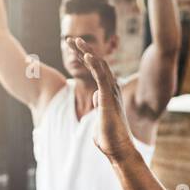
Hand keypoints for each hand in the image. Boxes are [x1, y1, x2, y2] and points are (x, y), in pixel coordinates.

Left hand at [69, 37, 136, 161]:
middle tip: (70, 39)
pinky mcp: (109, 98)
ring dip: (86, 51)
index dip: (84, 58)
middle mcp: (111, 89)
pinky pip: (101, 77)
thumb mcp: (99, 118)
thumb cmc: (109, 139)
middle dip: (83, 50)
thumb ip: (97, 106)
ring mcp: (111, 92)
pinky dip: (94, 64)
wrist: (119, 150)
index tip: (73, 50)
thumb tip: (95, 98)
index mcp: (107, 93)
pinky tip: (86, 55)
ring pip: (99, 66)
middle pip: (96, 63)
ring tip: (74, 40)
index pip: (95, 70)